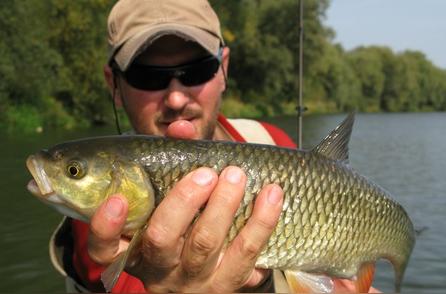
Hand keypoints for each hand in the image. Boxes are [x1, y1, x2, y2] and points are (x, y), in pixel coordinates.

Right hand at [88, 166, 283, 291]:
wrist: (205, 277)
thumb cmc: (183, 228)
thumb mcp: (170, 204)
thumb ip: (171, 162)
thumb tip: (182, 128)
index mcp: (135, 251)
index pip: (105, 249)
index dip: (107, 227)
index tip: (118, 200)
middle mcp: (160, 270)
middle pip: (162, 239)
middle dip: (183, 202)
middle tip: (205, 173)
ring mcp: (194, 281)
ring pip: (205, 246)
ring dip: (223, 206)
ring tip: (237, 175)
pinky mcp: (227, 285)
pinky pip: (246, 257)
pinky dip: (261, 224)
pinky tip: (272, 196)